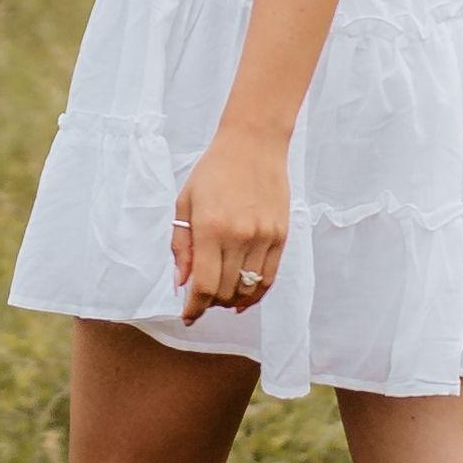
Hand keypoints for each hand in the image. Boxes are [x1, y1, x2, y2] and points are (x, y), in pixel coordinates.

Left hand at [169, 121, 292, 318]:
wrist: (253, 144)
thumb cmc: (213, 172)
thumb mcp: (185, 203)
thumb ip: (181, 246)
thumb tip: (181, 284)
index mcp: (210, 228)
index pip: (203, 285)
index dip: (194, 308)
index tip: (188, 317)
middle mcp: (239, 237)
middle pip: (224, 291)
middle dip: (209, 303)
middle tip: (201, 298)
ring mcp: (264, 238)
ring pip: (248, 289)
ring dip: (231, 299)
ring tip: (220, 295)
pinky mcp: (281, 236)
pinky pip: (269, 278)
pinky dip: (255, 294)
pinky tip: (243, 296)